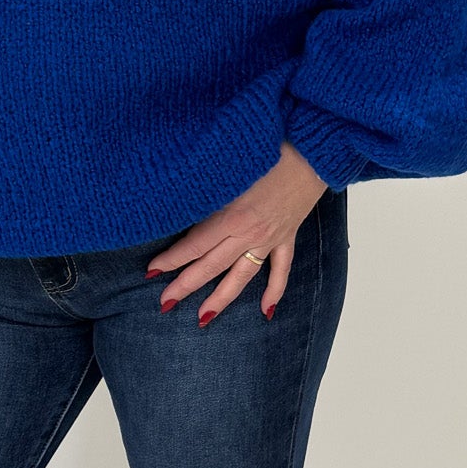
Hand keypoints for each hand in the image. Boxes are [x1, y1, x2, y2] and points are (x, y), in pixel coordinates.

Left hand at [145, 142, 326, 325]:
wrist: (313, 150)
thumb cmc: (269, 148)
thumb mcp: (229, 168)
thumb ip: (207, 192)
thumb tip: (180, 206)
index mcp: (233, 216)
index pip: (194, 245)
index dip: (172, 259)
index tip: (153, 271)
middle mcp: (250, 233)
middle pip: (212, 266)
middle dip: (186, 286)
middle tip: (165, 303)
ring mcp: (270, 238)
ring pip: (241, 276)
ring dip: (221, 299)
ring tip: (203, 318)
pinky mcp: (288, 235)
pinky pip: (281, 269)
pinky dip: (274, 291)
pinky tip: (266, 310)